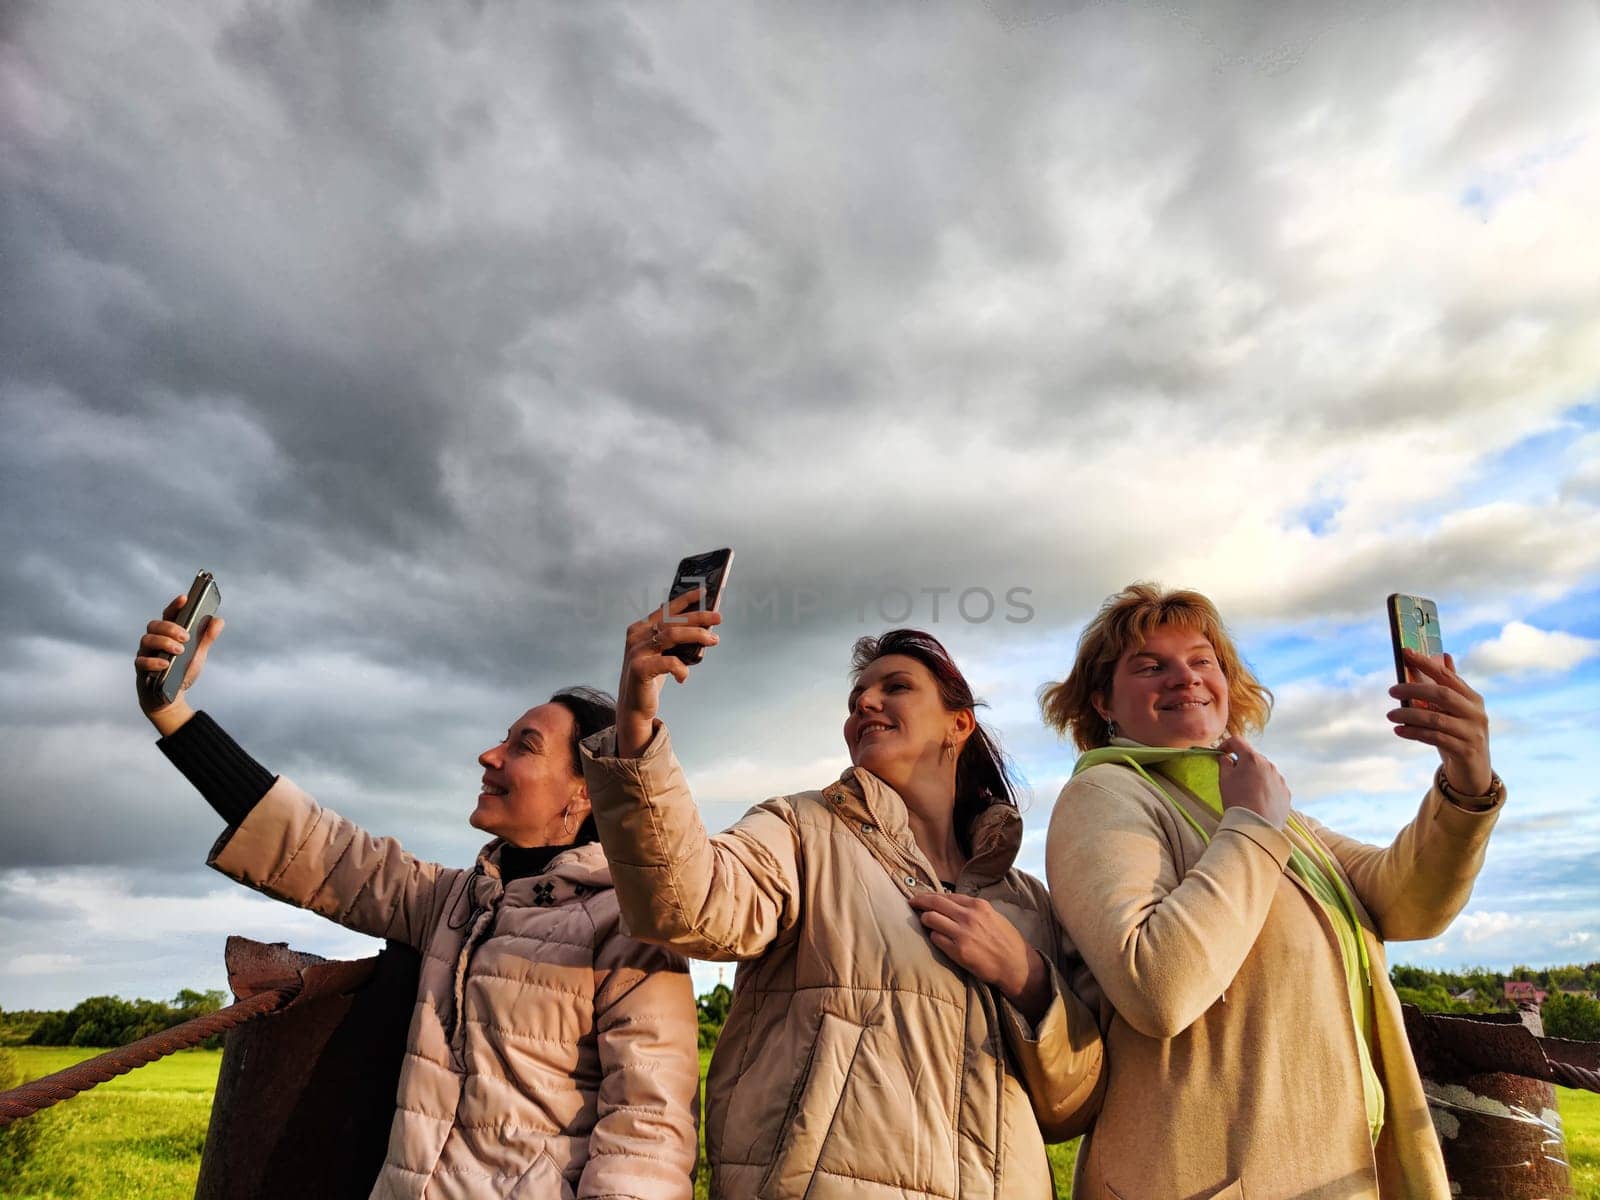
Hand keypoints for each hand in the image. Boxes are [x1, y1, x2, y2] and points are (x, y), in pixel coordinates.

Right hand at [133, 592, 224, 735]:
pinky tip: (166, 664)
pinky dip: (154, 661)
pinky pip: (141, 661)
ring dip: (164, 642)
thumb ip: (206, 638)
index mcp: (168, 633)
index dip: (175, 606)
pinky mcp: (141, 669)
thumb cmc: (181, 671)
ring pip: (147, 639)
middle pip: (155, 625)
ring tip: (179, 650)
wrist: (170, 697)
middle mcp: (154, 640)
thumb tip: (218, 620)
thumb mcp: (197, 654)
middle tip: (186, 637)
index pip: (169, 615)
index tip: (185, 599)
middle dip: (170, 628)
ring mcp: (146, 653)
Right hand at [615, 588, 720, 756]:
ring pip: (671, 635)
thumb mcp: (663, 654)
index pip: (666, 609)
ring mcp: (636, 651)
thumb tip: (705, 627)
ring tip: (713, 640)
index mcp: (641, 629)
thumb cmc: (652, 678)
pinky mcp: (639, 668)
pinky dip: (681, 668)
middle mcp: (637, 636)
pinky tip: (684, 676)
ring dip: (696, 635)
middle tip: (718, 618)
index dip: (685, 599)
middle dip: (698, 617)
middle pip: (672, 620)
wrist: (634, 707)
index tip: (704, 592)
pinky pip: (668, 662)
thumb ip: (675, 639)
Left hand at [909, 891, 1049, 1019]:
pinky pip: (935, 939)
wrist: (1016, 966)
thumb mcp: (993, 916)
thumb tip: (951, 904)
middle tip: (911, 903)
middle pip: (934, 903)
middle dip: (919, 901)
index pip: (946, 895)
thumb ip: (973, 909)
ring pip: (930, 919)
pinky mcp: (958, 951)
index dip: (931, 896)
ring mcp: (962, 933)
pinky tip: (938, 939)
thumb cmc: (1006, 941)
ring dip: (925, 920)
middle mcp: (969, 916)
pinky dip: (934, 938)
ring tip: (925, 923)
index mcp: (978, 905)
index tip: (923, 898)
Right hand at [1216, 735, 1290, 828]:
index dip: (1226, 745)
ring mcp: (1280, 779)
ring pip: (1265, 772)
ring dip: (1256, 776)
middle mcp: (1269, 765)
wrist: (1256, 826)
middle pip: (1253, 757)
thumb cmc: (1236, 800)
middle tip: (1233, 777)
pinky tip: (1258, 802)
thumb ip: (1224, 764)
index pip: (1237, 741)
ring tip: (1247, 793)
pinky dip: (1266, 789)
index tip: (1220, 753)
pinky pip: (1274, 786)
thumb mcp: (1224, 779)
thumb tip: (1226, 757)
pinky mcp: (1286, 793)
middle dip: (1242, 763)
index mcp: (1252, 758)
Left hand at [1388, 650, 1492, 794]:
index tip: (1405, 652)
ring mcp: (1473, 733)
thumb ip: (1448, 686)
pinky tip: (1398, 730)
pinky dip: (1414, 733)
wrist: (1473, 771)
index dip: (1426, 663)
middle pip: (1442, 695)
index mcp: (1473, 698)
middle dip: (1414, 690)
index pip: (1447, 676)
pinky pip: (1436, 738)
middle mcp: (1476, 713)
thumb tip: (1444, 655)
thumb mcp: (1453, 711)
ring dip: (1409, 715)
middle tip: (1391, 690)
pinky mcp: (1466, 751)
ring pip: (1436, 719)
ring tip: (1390, 715)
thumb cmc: (1458, 735)